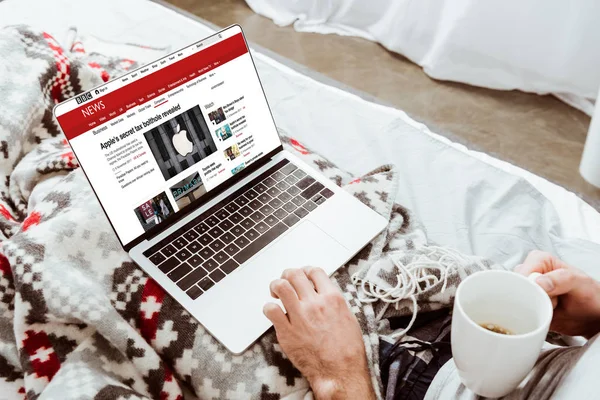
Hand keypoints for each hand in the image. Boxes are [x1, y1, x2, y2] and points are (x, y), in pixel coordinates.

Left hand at [263, 267, 375, 399]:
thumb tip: (323, 293)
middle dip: (287, 275)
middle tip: (285, 283)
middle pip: (294, 274)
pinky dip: (269, 308)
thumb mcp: (348, 317)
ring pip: (281, 286)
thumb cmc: (347, 350)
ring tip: (276, 294)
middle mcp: (316, 303)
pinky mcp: (287, 331)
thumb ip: (334, 302)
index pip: (314, 271)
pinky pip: (270, 309)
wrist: (340, 371)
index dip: (305, 271)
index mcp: (333, 298)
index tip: (302, 276)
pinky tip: (273, 313)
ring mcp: (300, 316)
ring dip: (276, 286)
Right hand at [515, 250, 599, 337]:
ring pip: (514, 300)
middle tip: (548, 303)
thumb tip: (537, 282)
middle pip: (515, 286)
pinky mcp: (526, 306)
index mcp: (539, 260)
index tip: (541, 295)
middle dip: (528, 298)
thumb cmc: (590, 294)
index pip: (522, 271)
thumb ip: (559, 279)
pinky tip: (542, 316)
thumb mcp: (578, 282)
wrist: (593, 317)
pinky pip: (516, 312)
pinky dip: (526, 318)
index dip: (529, 285)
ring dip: (529, 309)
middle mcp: (530, 274)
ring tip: (549, 309)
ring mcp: (528, 291)